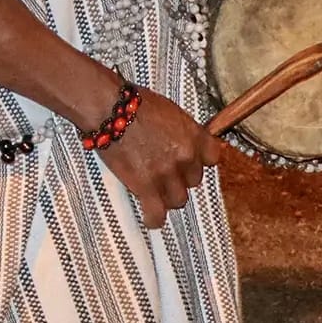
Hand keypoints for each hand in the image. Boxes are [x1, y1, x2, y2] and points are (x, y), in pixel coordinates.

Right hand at [97, 87, 222, 228]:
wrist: (109, 108)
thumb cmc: (134, 103)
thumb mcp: (169, 110)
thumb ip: (182, 130)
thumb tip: (182, 140)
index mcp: (193, 136)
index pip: (212, 158)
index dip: (198, 160)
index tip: (189, 160)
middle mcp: (186, 157)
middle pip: (193, 180)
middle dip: (180, 177)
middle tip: (162, 170)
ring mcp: (166, 174)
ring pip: (178, 199)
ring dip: (167, 196)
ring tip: (154, 191)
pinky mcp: (146, 186)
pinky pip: (156, 212)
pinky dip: (154, 218)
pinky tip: (151, 219)